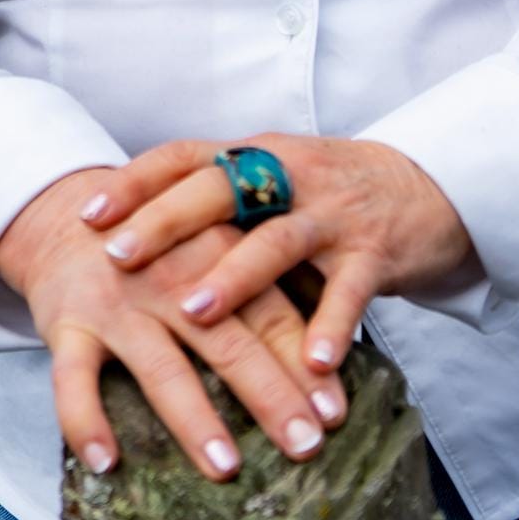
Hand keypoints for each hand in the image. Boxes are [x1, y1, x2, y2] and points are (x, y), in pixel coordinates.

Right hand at [0, 167, 347, 486]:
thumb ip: (261, 288)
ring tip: (227, 468)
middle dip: (270, 396)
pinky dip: (85, 421)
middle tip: (305, 446)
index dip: (304, 362)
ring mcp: (117, 304)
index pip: (270, 313)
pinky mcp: (66, 324)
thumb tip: (328, 352)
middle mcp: (169, 279)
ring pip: (160, 367)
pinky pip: (72, 379)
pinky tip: (106, 463)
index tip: (335, 413)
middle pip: (228, 342)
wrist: (65, 212)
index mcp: (216, 253)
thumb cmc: (160, 245)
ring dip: (194, 420)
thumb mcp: (212, 248)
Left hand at [75, 135, 476, 376]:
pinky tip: (315, 363)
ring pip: (277, 239)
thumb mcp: (275, 186)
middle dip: (165, 223)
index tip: (87, 214)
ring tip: (196, 314)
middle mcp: (292, 175)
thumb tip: (132, 241)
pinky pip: (352, 289)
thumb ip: (220, 206)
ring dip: (235, 277)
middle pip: (220, 189)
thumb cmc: (332, 197)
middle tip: (117, 257)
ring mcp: (334, 212)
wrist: (432, 186)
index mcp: (258, 157)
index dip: (136, 182)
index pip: (186, 156)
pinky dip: (332, 325)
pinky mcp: (377, 251)